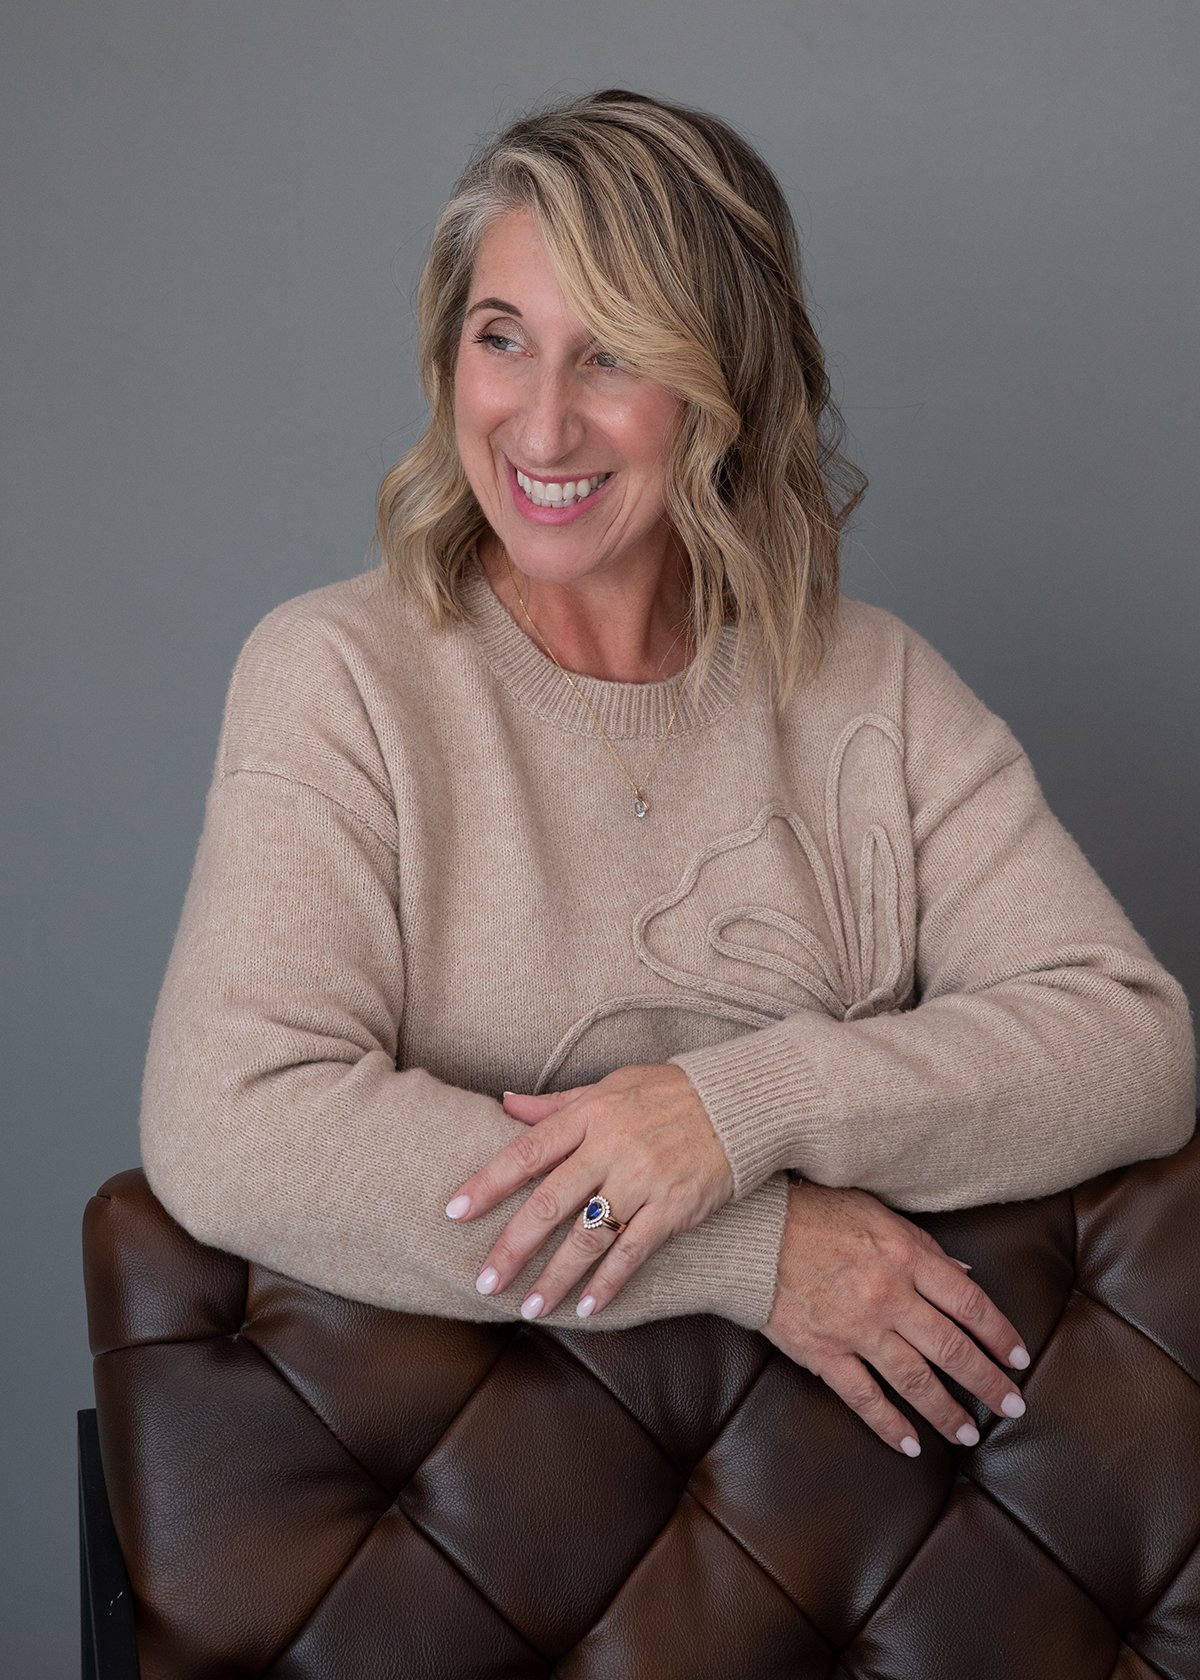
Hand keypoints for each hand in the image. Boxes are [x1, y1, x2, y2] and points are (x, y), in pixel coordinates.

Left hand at [444, 1064, 734, 1319]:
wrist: (740, 1103)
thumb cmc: (670, 1093)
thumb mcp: (612, 1085)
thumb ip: (557, 1103)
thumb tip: (505, 1103)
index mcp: (590, 1115)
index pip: (527, 1151)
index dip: (488, 1184)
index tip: (455, 1213)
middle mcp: (611, 1147)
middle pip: (549, 1203)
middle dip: (513, 1246)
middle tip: (483, 1281)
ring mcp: (643, 1179)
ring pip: (587, 1236)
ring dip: (555, 1277)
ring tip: (529, 1309)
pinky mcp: (674, 1207)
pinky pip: (633, 1251)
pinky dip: (608, 1282)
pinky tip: (586, 1306)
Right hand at [764, 1180, 1030, 1456]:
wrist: (750, 1232)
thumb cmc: (813, 1213)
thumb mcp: (876, 1213)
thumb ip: (922, 1246)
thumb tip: (963, 1274)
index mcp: (905, 1256)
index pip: (970, 1303)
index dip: (1000, 1335)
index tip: (1019, 1358)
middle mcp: (888, 1296)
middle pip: (952, 1348)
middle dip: (987, 1381)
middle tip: (1012, 1405)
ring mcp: (855, 1329)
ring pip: (916, 1380)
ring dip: (948, 1411)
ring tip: (969, 1434)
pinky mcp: (822, 1353)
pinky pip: (864, 1398)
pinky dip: (890, 1424)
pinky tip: (911, 1444)